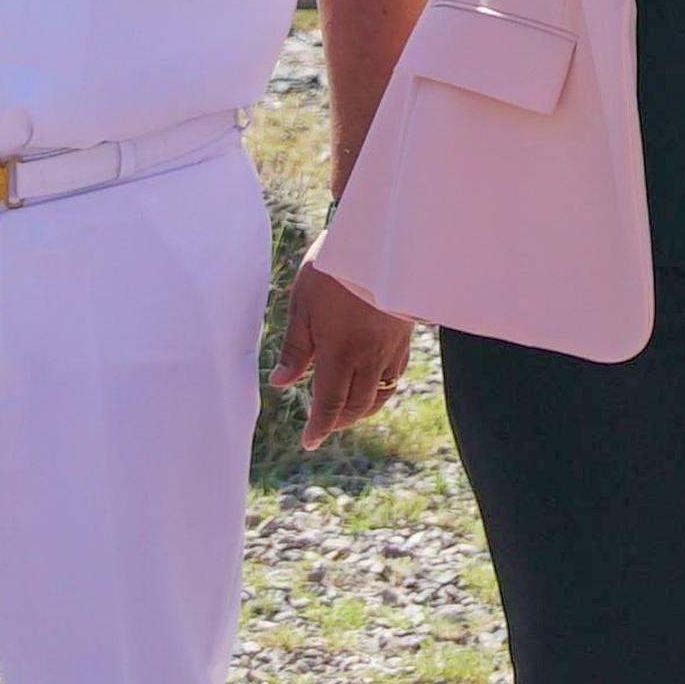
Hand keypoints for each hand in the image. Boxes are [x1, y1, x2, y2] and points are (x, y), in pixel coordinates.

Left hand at [270, 263, 417, 446]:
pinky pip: (394, 375)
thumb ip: (295, 350)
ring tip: (344, 410)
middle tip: (322, 425)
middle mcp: (368, 358)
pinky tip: (370, 383)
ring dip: (360, 409)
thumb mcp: (302, 306)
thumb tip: (280, 383)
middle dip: (337, 422)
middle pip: (356, 407)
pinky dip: (380, 388)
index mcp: (339, 353)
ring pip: (379, 395)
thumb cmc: (334, 269)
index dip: (319, 428)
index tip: (309, 441)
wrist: (380, 241)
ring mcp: (390, 348)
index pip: (329, 406)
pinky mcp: (404, 336)